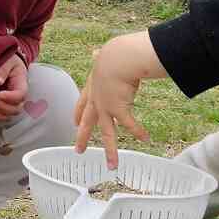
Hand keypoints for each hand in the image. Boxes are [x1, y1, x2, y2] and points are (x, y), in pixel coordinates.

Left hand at [0, 55, 26, 120]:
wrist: (6, 64)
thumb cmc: (9, 61)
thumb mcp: (8, 61)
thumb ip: (3, 69)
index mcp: (21, 84)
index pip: (21, 95)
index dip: (11, 97)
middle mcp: (18, 97)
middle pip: (16, 109)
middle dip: (3, 107)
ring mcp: (10, 103)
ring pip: (8, 116)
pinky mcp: (1, 106)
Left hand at [74, 32, 154, 168]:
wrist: (117, 58)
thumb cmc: (113, 55)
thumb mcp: (102, 59)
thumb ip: (99, 59)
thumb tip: (95, 52)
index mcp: (92, 88)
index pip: (82, 103)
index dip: (77, 113)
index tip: (73, 122)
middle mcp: (97, 100)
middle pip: (87, 124)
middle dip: (82, 138)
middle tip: (78, 150)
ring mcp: (106, 108)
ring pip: (107, 133)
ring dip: (111, 151)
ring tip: (112, 165)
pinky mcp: (119, 110)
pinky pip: (130, 125)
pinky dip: (138, 131)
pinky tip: (145, 138)